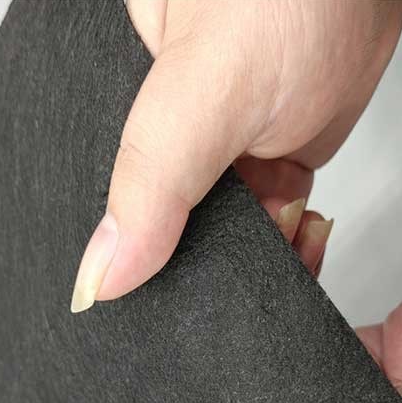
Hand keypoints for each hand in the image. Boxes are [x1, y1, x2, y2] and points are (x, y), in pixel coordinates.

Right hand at [71, 0, 401, 310]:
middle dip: (197, 272)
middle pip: (164, 241)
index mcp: (113, 124)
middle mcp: (164, 147)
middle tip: (226, 285)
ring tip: (277, 249)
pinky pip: (266, 229)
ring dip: (250, 264)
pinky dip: (286, 245)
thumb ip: (150, 184)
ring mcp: (218, 159)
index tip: (154, 311)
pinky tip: (299, 239)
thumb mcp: (199, 91)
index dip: (127, 272)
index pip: (105, 220)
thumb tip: (102, 276)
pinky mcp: (266, 164)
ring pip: (220, 243)